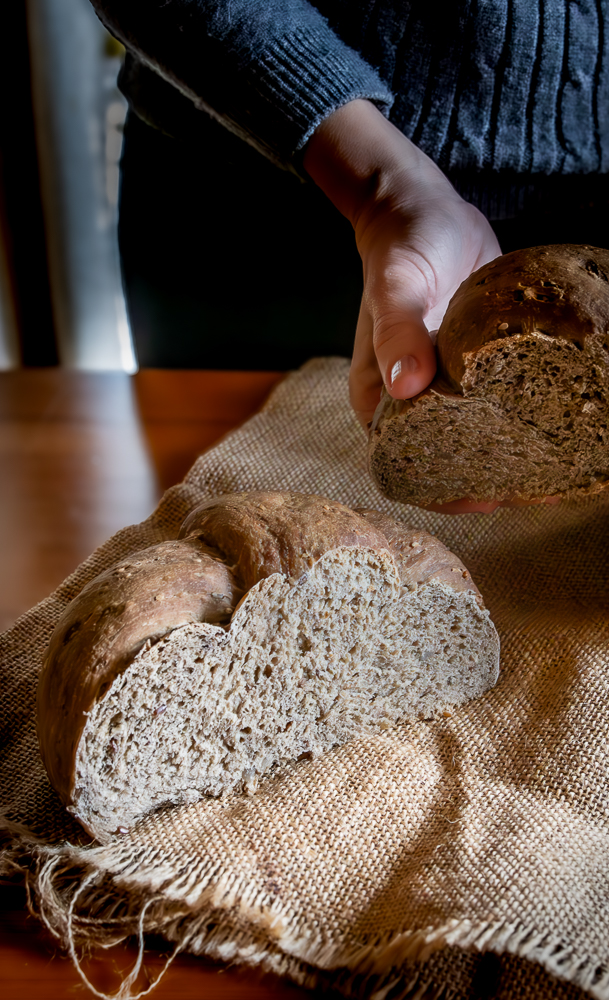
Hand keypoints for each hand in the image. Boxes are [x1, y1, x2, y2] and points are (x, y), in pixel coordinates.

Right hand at [304, 101, 560, 513]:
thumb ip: (397, 333)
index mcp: (379, 398)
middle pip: (445, 459)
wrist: (425, 208)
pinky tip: (557, 420)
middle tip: (537, 485)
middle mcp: (410, 400)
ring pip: (475, 435)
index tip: (489, 498)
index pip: (404, 466)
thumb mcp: (396, 285)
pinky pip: (496, 400)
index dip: (443, 492)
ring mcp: (444, 384)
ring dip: (510, 453)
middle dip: (488, 479)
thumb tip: (407, 388)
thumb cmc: (402, 246)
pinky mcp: (472, 366)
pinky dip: (522, 415)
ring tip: (556, 463)